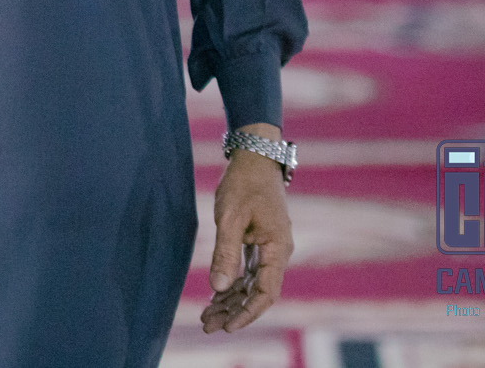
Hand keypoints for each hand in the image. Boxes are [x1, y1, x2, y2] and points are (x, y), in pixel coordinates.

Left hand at [200, 125, 292, 333]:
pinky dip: (232, 284)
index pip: (266, 292)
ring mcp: (269, 249)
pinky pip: (248, 271)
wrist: (255, 158)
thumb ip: (225, 252)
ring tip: (207, 317)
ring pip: (251, 284)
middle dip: (234, 311)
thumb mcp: (230, 217)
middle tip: (208, 325)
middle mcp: (277, 253)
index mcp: (277, 248)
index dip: (248, 312)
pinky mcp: (260, 243)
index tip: (229, 327)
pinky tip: (216, 296)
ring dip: (231, 300)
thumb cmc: (243, 184)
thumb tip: (218, 286)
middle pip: (257, 292)